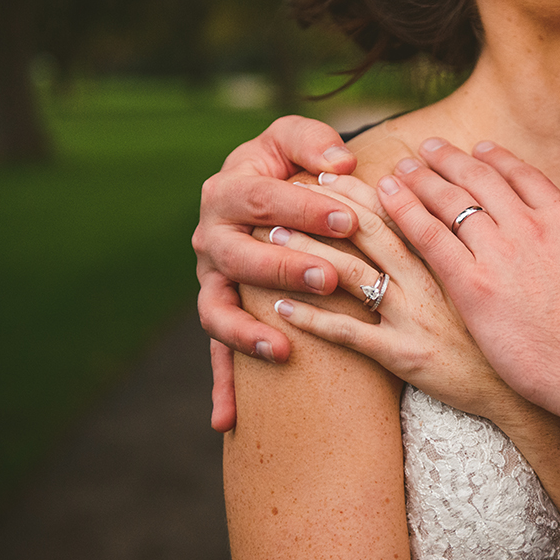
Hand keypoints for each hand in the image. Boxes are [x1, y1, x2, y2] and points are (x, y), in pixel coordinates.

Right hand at [193, 115, 358, 363]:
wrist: (263, 192)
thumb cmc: (287, 164)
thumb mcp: (295, 140)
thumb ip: (312, 141)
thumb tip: (340, 161)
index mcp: (228, 189)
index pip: (262, 198)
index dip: (303, 207)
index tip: (347, 218)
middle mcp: (212, 238)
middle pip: (238, 256)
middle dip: (283, 268)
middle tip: (329, 277)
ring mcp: (212, 281)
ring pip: (217, 310)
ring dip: (246, 332)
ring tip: (281, 348)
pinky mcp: (219, 314)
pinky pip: (216, 353)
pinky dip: (222, 386)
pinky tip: (229, 419)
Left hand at [268, 176, 520, 420]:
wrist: (519, 388)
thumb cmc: (503, 335)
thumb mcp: (490, 282)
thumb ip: (464, 252)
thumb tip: (442, 225)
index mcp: (450, 259)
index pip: (401, 211)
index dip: (362, 189)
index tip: (331, 173)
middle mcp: (428, 281)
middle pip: (369, 233)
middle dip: (326, 209)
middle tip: (289, 190)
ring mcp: (414, 317)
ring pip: (352, 274)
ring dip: (308, 252)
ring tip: (271, 236)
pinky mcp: (404, 355)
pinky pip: (350, 334)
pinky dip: (313, 320)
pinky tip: (281, 309)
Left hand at [375, 138, 559, 426]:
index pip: (523, 178)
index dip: (497, 161)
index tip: (479, 150)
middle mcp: (530, 228)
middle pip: (480, 182)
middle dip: (450, 161)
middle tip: (428, 149)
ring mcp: (500, 254)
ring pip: (450, 203)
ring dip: (421, 180)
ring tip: (400, 169)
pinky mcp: (473, 287)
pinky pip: (429, 238)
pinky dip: (405, 212)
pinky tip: (388, 197)